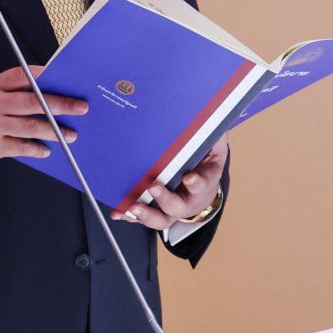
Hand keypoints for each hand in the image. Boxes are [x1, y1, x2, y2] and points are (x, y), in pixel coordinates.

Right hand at [0, 66, 87, 170]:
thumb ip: (14, 91)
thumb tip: (52, 91)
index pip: (22, 75)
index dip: (45, 75)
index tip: (67, 78)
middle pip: (33, 102)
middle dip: (61, 105)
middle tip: (81, 108)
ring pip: (31, 127)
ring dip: (55, 131)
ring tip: (70, 134)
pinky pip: (23, 147)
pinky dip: (38, 149)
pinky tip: (46, 149)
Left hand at [110, 136, 227, 229]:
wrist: (203, 187)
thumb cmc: (205, 164)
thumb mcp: (213, 147)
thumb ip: (211, 134)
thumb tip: (210, 114)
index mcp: (204, 182)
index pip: (203, 183)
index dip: (196, 182)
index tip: (189, 177)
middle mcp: (187, 200)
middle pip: (177, 207)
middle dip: (164, 199)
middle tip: (153, 187)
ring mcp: (171, 209)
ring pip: (160, 218)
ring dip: (146, 213)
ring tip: (133, 205)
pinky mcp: (156, 210)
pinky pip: (142, 216)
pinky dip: (129, 216)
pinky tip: (119, 211)